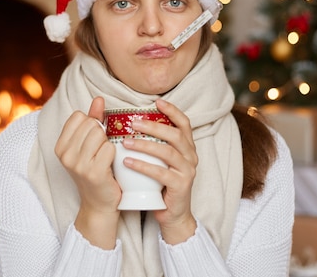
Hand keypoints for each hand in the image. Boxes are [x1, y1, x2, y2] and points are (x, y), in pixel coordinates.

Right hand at [54, 96, 119, 247]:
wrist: (100, 203)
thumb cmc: (96, 170)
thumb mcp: (89, 144)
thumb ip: (94, 119)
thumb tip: (99, 98)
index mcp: (60, 145)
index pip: (78, 116)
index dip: (91, 123)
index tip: (93, 139)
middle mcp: (65, 155)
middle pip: (91, 124)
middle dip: (101, 134)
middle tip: (100, 151)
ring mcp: (78, 164)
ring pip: (100, 134)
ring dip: (108, 144)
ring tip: (105, 158)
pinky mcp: (93, 172)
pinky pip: (109, 148)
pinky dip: (114, 154)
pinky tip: (111, 165)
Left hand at [123, 98, 197, 243]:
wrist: (173, 215)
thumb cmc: (161, 184)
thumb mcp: (160, 161)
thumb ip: (153, 144)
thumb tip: (131, 124)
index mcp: (187, 148)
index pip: (184, 123)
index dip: (172, 111)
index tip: (156, 102)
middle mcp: (191, 157)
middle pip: (175, 135)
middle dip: (153, 126)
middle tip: (133, 122)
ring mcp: (187, 172)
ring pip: (168, 152)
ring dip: (145, 145)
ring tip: (125, 142)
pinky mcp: (180, 186)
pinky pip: (161, 173)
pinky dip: (143, 166)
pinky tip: (127, 162)